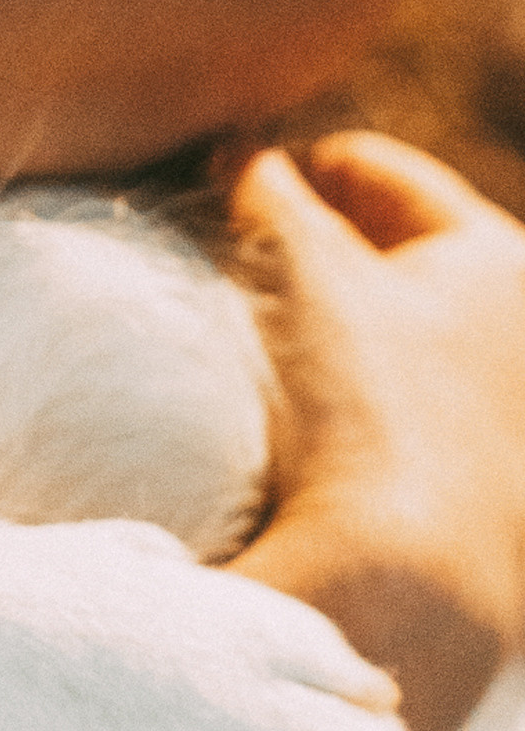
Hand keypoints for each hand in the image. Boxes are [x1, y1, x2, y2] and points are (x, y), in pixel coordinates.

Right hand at [226, 134, 524, 730]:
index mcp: (502, 259)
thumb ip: (267, 189)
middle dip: (322, 245)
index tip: (235, 189)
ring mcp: (505, 413)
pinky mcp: (481, 482)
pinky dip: (355, 386)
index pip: (383, 174)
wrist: (410, 576)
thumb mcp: (304, 267)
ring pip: (401, 330)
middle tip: (241, 255)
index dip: (300, 169)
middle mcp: (523, 330)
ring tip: (264, 332)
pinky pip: (401, 401)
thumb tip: (241, 153)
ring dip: (337, 321)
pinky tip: (302, 407)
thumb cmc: (368, 401)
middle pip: (399, 252)